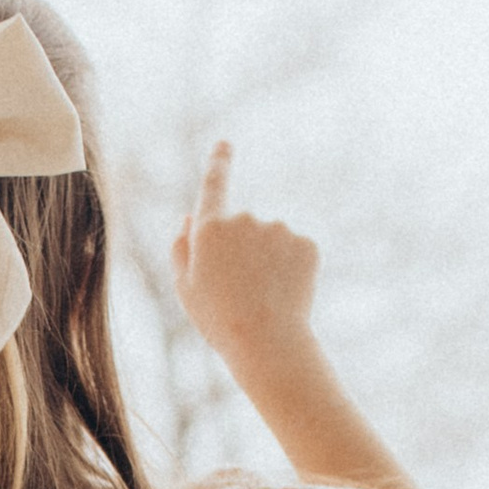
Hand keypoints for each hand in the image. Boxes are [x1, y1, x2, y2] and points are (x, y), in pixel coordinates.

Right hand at [171, 142, 320, 369]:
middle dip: (241, 252)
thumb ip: (182, 248)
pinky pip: (295, 252)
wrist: (267, 343)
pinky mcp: (306, 244)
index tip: (225, 145)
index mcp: (210, 230)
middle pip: (243, 228)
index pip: (214, 185)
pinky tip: (284, 294)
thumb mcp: (186, 288)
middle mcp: (245, 219)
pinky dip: (291, 270)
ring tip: (262, 298)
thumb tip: (191, 217)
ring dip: (267, 263)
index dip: (219, 163)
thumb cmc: (218, 320)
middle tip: (237, 292)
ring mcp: (279, 229)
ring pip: (271, 242)